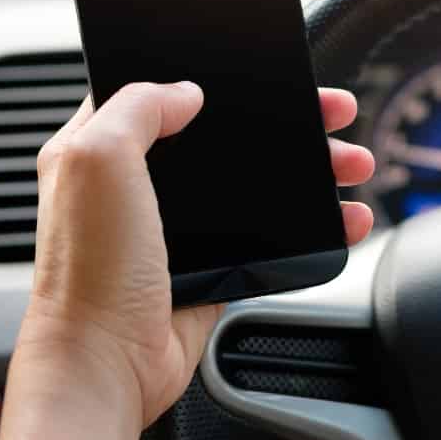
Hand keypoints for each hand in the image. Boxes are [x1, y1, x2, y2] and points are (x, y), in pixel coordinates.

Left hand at [16, 82, 374, 431]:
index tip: (269, 74)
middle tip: (333, 114)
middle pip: (231, 135)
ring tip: (353, 165)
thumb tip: (186, 91)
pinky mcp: (213, 265)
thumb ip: (138, 108)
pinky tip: (344, 218)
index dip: (219, 78)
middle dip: (290, 123)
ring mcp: (180, 227)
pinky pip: (273, 234)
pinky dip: (314, 225)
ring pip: (261, 184)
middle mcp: (140, 185)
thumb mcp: (96, 162)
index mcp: (100, 149)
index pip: (165, 93)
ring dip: (312, 171)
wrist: (106, 365)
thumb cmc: (87, 273)